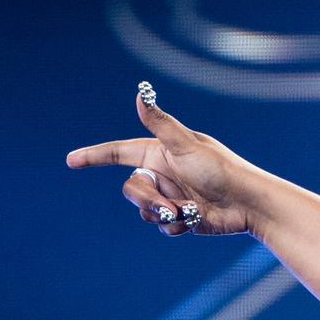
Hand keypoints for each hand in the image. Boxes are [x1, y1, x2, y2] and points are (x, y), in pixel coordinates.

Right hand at [66, 83, 264, 237]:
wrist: (248, 203)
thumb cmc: (221, 169)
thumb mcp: (187, 145)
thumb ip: (160, 123)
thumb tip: (140, 92)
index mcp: (157, 153)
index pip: (118, 152)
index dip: (95, 156)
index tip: (71, 161)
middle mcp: (161, 175)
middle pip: (131, 189)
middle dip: (145, 199)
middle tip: (168, 205)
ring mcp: (171, 197)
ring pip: (145, 211)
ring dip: (162, 213)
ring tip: (185, 212)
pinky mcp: (182, 219)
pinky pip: (164, 227)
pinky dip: (176, 226)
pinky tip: (193, 222)